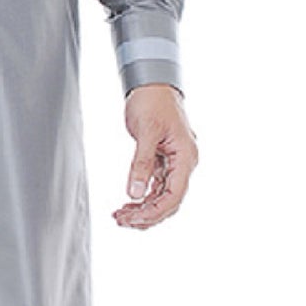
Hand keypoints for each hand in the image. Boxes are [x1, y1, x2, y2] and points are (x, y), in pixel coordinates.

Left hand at [112, 83, 196, 228]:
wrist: (153, 85)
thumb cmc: (153, 102)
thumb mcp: (145, 132)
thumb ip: (141, 164)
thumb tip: (134, 193)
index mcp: (185, 157)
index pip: (174, 195)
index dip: (154, 211)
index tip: (133, 219)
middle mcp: (183, 163)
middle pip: (169, 201)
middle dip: (147, 215)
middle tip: (121, 220)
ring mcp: (174, 164)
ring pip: (162, 197)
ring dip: (143, 209)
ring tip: (120, 215)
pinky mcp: (164, 162)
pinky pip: (156, 187)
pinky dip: (143, 198)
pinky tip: (128, 204)